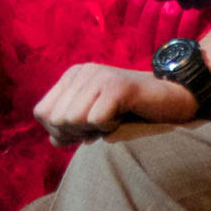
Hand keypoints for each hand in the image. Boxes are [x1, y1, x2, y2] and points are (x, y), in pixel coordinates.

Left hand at [33, 62, 197, 145]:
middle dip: (76, 134)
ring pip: (72, 119)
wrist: (170, 99)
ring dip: (93, 131)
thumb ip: (69, 129)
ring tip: (112, 120)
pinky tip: (122, 118)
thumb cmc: (129, 112)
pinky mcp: (117, 86)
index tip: (83, 132)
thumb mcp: (92, 120)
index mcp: (71, 77)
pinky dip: (109, 128)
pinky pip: (96, 120)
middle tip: (101, 127)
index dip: (58, 131)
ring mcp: (99, 76)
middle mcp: (81, 72)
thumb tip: (54, 139)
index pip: (41, 113)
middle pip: (56, 119)